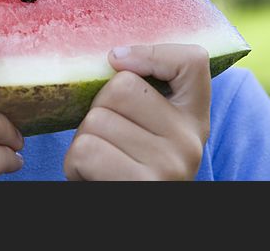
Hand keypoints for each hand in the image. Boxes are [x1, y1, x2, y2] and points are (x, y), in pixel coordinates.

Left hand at [64, 44, 210, 180]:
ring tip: (100, 163)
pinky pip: (85, 151)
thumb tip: (115, 56)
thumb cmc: (123, 166)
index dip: (151, 53)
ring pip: (96, 120)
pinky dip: (74, 166)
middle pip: (120, 87)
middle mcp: (191, 140)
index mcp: (195, 119)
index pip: (192, 61)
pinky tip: (92, 178)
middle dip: (96, 111)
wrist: (132, 217)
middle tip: (107, 141)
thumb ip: (139, 94)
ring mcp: (171, 164)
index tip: (119, 61)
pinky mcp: (144, 186)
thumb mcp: (144, 129)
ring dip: (82, 141)